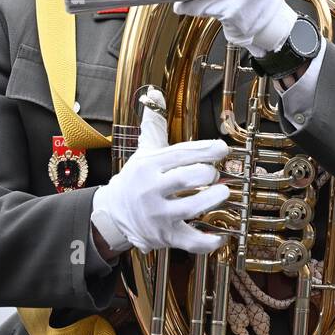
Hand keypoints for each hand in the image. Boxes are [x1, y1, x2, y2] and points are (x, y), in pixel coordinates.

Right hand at [90, 105, 229, 254]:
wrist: (112, 215)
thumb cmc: (136, 180)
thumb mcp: (144, 151)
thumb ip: (155, 125)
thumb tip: (155, 93)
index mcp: (149, 165)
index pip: (182, 153)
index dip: (207, 150)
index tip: (223, 149)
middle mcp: (152, 190)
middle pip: (188, 177)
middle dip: (208, 173)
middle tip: (215, 174)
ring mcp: (159, 215)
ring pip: (193, 206)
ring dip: (214, 199)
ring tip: (222, 193)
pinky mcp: (165, 237)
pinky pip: (191, 241)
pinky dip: (209, 241)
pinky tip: (221, 235)